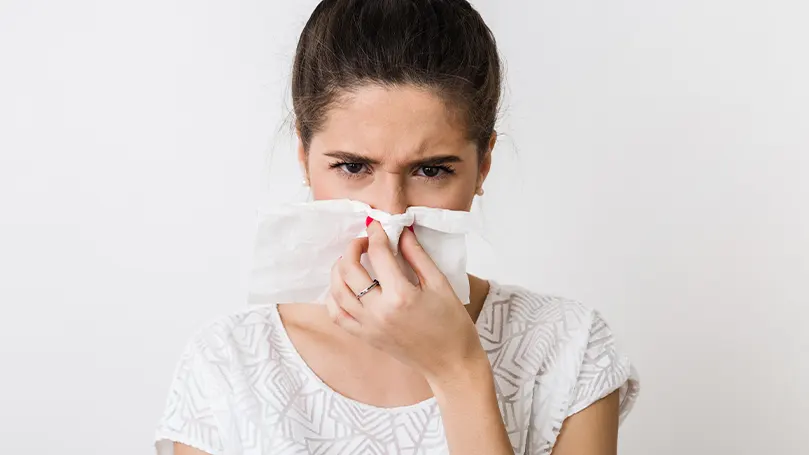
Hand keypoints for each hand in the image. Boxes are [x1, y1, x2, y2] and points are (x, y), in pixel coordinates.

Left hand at [325, 220, 487, 383]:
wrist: (451, 362)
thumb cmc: (452, 323)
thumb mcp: (440, 283)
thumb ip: (417, 255)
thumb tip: (401, 231)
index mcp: (401, 295)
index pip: (378, 253)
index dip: (376, 234)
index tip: (378, 226)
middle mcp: (378, 311)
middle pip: (349, 269)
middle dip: (353, 247)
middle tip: (364, 241)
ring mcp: (368, 326)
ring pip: (337, 290)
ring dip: (339, 268)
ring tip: (351, 259)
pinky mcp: (365, 337)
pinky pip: (337, 315)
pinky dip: (334, 297)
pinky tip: (343, 286)